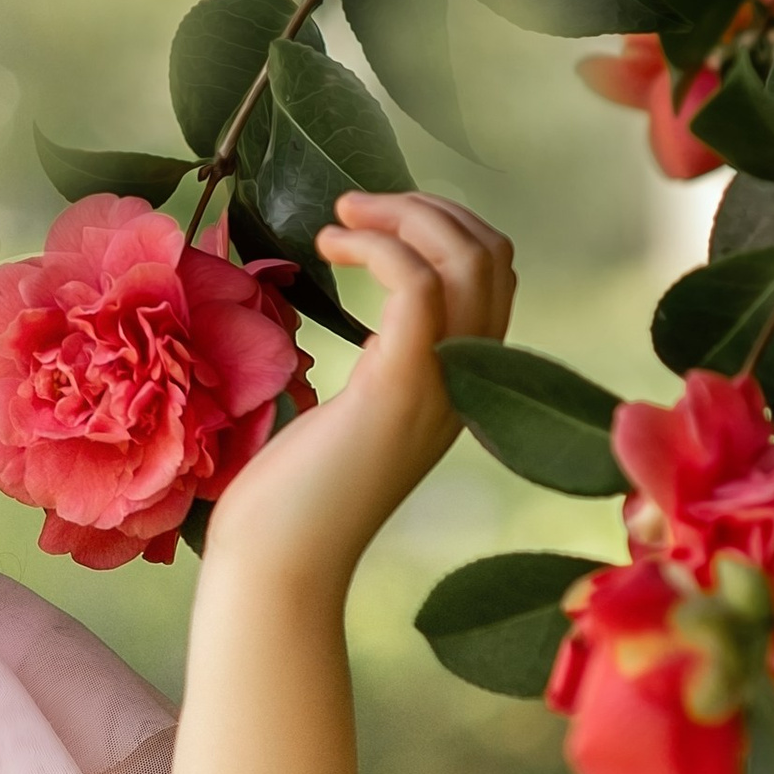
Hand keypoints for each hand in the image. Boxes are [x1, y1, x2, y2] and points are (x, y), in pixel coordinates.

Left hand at [204, 188, 514, 589]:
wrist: (279, 565)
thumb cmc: (290, 499)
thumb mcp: (350, 416)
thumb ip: (378, 368)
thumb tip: (358, 317)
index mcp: (460, 385)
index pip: (494, 278)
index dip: (444, 228)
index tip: (372, 221)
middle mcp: (467, 383)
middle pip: (492, 256)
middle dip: (427, 208)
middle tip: (354, 207)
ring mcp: (440, 386)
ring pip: (469, 259)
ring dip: (405, 215)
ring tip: (341, 217)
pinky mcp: (398, 389)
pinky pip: (418, 285)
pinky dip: (378, 246)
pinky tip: (329, 247)